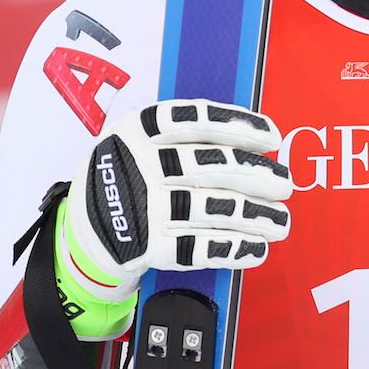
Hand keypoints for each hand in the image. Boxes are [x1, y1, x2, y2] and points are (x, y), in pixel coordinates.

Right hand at [59, 99, 290, 304]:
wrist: (83, 230)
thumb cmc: (129, 175)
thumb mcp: (140, 139)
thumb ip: (187, 134)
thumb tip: (254, 137)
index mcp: (139, 129)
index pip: (196, 120)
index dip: (239, 125)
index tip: (272, 137)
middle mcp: (139, 164)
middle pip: (210, 166)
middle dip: (256, 175)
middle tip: (285, 184)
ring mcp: (141, 207)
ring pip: (210, 209)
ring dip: (254, 217)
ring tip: (281, 222)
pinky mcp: (145, 246)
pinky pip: (197, 247)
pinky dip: (232, 249)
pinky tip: (257, 248)